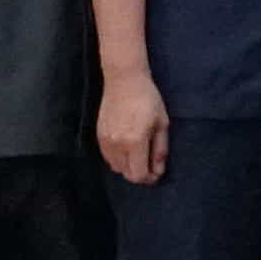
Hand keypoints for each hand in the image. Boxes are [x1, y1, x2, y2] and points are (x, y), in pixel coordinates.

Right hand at [98, 67, 171, 186]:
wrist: (124, 81)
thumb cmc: (148, 99)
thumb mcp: (161, 124)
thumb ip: (160, 150)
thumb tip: (158, 170)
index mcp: (135, 142)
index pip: (138, 174)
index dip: (149, 178)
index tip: (156, 172)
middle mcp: (117, 145)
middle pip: (126, 174)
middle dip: (140, 173)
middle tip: (150, 164)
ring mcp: (105, 141)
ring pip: (116, 167)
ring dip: (128, 166)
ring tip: (139, 154)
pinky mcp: (99, 136)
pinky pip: (108, 157)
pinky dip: (118, 159)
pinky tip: (127, 147)